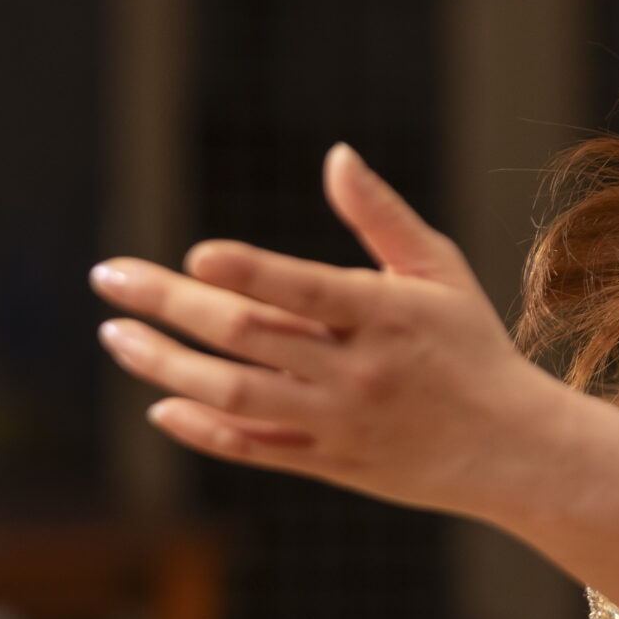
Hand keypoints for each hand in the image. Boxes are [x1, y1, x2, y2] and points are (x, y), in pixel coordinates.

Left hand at [89, 143, 559, 517]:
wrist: (508, 448)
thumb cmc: (470, 342)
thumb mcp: (440, 269)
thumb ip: (381, 216)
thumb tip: (336, 156)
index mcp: (386, 313)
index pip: (306, 290)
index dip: (250, 272)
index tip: (195, 254)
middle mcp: (357, 370)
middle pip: (249, 338)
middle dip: (171, 305)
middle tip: (110, 278)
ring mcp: (336, 422)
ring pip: (235, 395)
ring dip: (165, 365)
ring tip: (116, 335)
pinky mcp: (327, 462)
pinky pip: (252, 447)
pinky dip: (202, 428)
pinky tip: (159, 402)